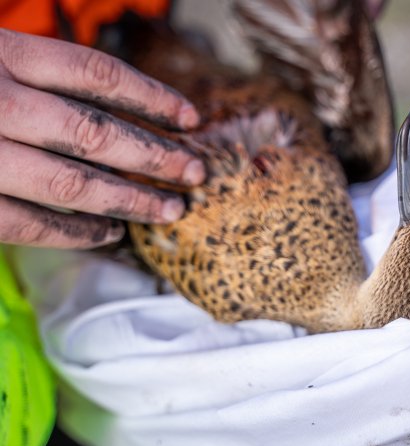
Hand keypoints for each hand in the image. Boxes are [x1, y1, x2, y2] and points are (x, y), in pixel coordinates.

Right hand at [0, 29, 205, 248]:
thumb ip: (40, 76)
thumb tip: (120, 112)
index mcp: (4, 55)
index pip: (96, 73)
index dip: (152, 97)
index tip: (190, 118)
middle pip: (95, 132)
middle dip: (155, 156)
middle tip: (195, 173)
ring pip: (73, 183)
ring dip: (131, 199)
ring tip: (171, 209)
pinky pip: (33, 224)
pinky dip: (79, 232)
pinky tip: (113, 231)